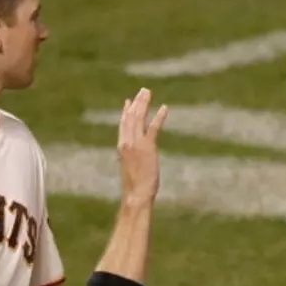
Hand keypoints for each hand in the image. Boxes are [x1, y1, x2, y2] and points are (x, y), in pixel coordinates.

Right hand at [117, 88, 167, 206]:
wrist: (136, 194)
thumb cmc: (134, 186)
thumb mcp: (130, 167)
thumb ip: (131, 156)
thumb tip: (135, 154)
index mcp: (121, 146)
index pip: (123, 124)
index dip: (126, 111)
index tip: (129, 101)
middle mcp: (127, 142)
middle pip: (131, 117)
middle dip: (137, 102)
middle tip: (144, 91)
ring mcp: (137, 144)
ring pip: (140, 118)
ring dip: (145, 104)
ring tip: (149, 93)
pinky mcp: (148, 148)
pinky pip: (154, 128)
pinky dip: (159, 116)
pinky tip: (164, 108)